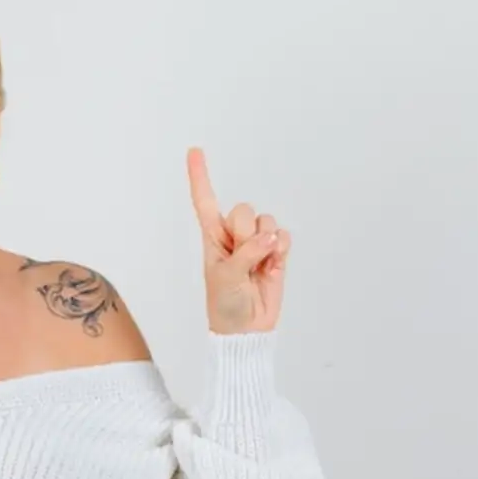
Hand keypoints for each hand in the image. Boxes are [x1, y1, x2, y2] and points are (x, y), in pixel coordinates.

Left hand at [186, 148, 289, 334]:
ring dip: (264, 244)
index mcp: (212, 237)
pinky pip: (283, 235)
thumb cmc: (224, 304)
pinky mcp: (277, 252)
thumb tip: (270, 238)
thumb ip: (245, 253)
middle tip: (241, 260)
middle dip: (245, 234)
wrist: (247, 328)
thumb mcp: (224, 278)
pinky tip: (272, 267)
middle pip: (244, 209)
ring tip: (257, 268)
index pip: (205, 201)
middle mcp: (233, 235)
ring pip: (266, 221)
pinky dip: (281, 251)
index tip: (194, 150)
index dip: (200, 176)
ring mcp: (256, 243)